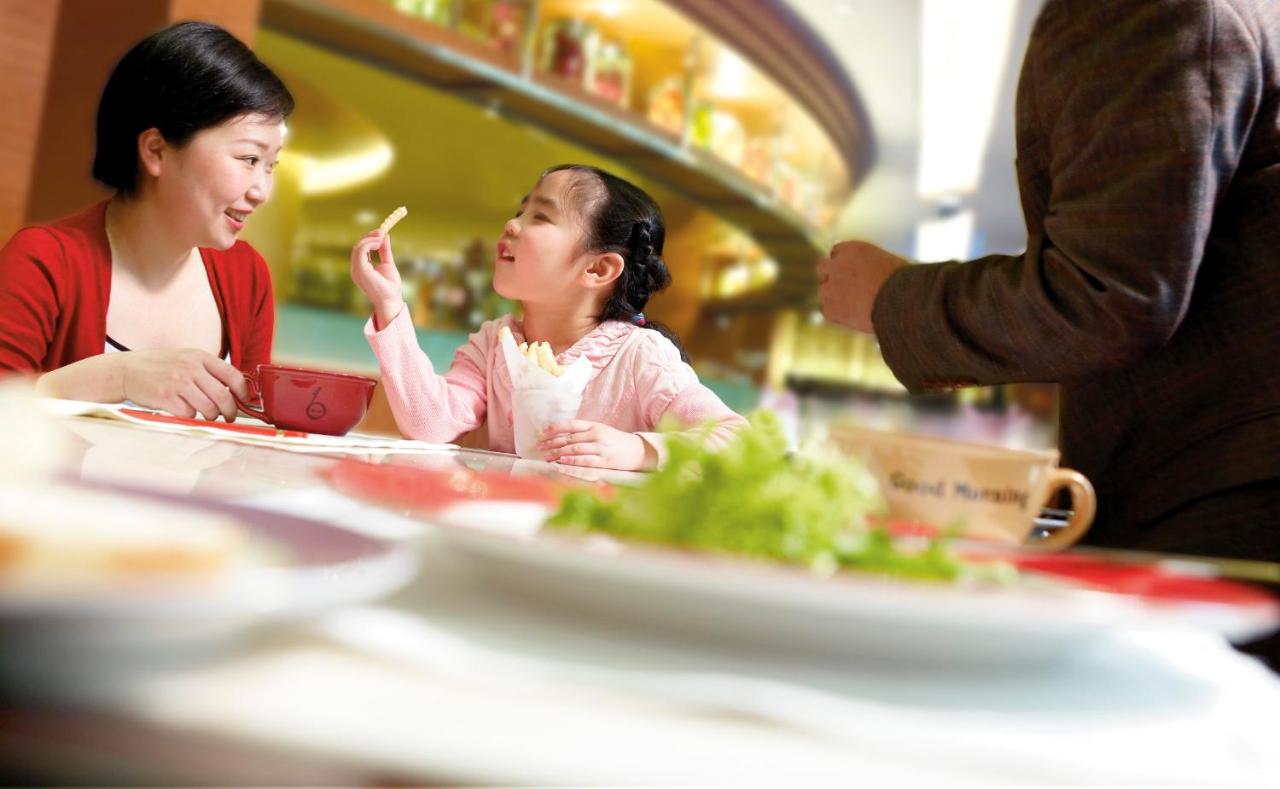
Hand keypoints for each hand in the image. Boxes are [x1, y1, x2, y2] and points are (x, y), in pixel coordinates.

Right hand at [119, 349, 247, 420]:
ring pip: (208, 408)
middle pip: (223, 396)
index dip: (242, 392)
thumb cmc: (160, 366)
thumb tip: (234, 389)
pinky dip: (191, 417)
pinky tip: (185, 412)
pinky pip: (189, 414)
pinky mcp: (165, 397)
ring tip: (207, 416)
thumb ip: (208, 370)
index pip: (232, 375)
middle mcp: (190, 368)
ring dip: (211, 416)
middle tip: (229, 417)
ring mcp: (178, 382)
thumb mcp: (186, 359)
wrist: (126, 370)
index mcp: (199, 357)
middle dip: (230, 412)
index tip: (243, 401)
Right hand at [350, 229, 404, 327]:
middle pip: (357, 246)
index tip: (381, 233)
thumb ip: (385, 251)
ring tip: (381, 238)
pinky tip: (378, 243)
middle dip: (369, 237)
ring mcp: (356, 270)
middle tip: (381, 232)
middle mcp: (356, 269)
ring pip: (357, 247)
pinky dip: (369, 244)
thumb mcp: (388, 264)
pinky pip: (360, 251)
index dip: (369, 239)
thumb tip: (385, 236)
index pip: (360, 249)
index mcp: (361, 268)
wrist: (391, 300)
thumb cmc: (390, 286)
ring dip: (370, 239)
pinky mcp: (360, 270)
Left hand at [538, 420, 652, 470]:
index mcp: (595, 425)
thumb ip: (585, 432)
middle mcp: (596, 434)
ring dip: (558, 453)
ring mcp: (600, 447)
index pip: (571, 424)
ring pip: (574, 449)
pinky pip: (584, 460)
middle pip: (569, 438)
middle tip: (539, 447)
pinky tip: (561, 462)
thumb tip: (564, 437)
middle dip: (552, 443)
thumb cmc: (617, 442)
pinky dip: (572, 461)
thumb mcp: (602, 431)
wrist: (638, 451)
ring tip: (546, 456)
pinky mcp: (604, 460)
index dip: (555, 428)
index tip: (542, 433)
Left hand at [816, 240, 906, 333]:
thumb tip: (870, 276)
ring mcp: (830, 287)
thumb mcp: (889, 264)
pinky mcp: (830, 309)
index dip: (842, 262)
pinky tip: (856, 317)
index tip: (848, 271)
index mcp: (852, 249)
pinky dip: (839, 314)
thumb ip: (872, 266)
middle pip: (822, 267)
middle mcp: (836, 265)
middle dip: (829, 275)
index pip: (837, 252)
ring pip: (823, 291)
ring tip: (855, 306)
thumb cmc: (905, 283)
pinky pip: (828, 311)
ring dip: (834, 296)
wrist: (901, 302)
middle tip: (840, 287)